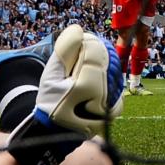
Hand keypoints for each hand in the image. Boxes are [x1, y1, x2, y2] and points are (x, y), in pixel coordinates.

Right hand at [7, 26, 123, 164]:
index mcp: (85, 86)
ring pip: (112, 71)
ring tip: (86, 70)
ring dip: (102, 65)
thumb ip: (64, 51)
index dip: (89, 41)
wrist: (54, 135)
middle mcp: (102, 95)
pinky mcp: (115, 110)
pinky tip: (94, 81)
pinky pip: (115, 84)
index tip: (82, 37)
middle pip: (106, 60)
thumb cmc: (49, 102)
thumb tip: (78, 30)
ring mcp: (110, 105)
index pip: (94, 52)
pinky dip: (107, 79)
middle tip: (83, 53)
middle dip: (96, 52)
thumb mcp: (50, 76)